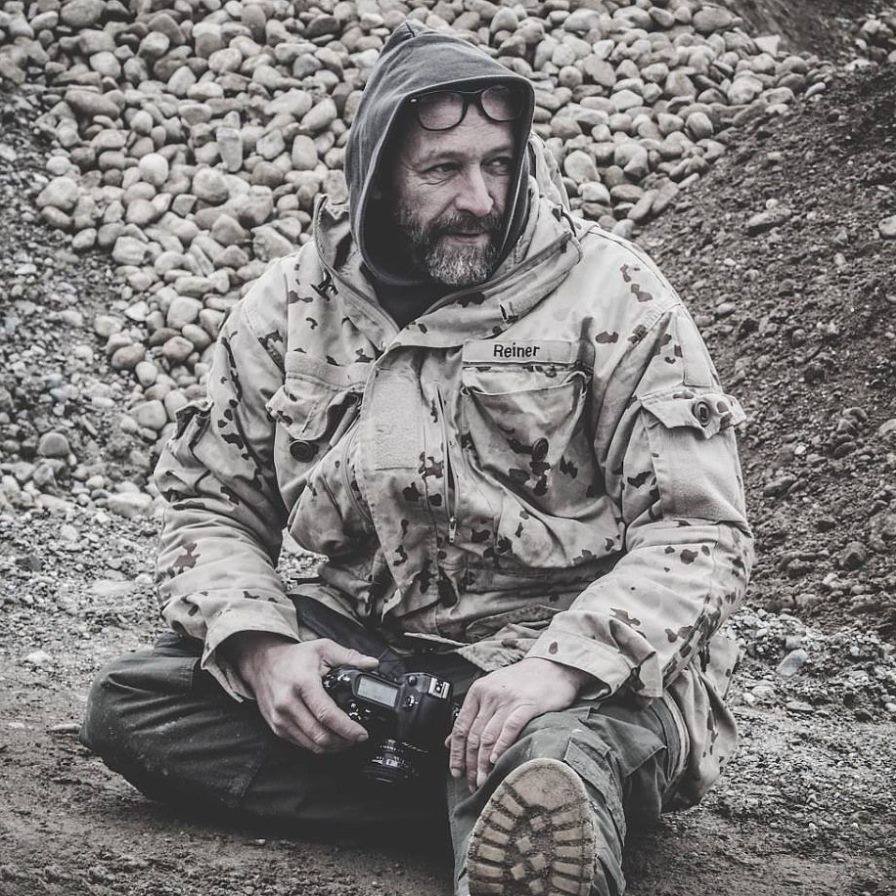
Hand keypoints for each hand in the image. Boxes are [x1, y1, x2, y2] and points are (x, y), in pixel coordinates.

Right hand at [228, 632, 379, 753]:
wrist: (262, 663)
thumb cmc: (293, 657)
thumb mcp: (323, 648)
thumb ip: (349, 657)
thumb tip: (372, 663)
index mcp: (303, 683)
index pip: (326, 714)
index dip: (347, 728)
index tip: (361, 733)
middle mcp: (288, 703)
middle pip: (319, 735)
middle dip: (343, 741)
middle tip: (357, 738)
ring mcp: (280, 718)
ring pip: (311, 744)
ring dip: (332, 747)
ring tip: (346, 740)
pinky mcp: (276, 727)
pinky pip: (301, 743)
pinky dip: (318, 745)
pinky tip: (330, 738)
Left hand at [446, 657, 589, 791]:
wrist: (551, 667)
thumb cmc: (522, 682)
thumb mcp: (492, 692)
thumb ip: (473, 715)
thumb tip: (450, 741)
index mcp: (478, 691)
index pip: (461, 727)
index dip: (456, 753)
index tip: (456, 771)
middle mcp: (490, 695)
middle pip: (474, 735)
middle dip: (471, 763)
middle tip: (471, 782)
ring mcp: (508, 700)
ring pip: (489, 736)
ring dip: (483, 762)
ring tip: (483, 780)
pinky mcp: (527, 705)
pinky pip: (510, 728)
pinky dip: (501, 746)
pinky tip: (497, 760)